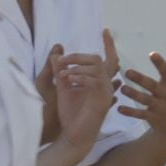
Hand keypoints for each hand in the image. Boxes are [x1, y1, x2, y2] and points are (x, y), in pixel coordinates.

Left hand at [49, 32, 118, 156]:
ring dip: (77, 66)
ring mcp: (106, 92)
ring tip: (62, 73)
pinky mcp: (102, 100)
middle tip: (62, 59)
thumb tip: (56, 54)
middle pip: (100, 60)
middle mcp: (105, 85)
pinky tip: (69, 80)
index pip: (108, 59)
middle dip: (79, 56)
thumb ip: (60, 72)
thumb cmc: (69, 115)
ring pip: (98, 68)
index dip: (109, 44)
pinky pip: (96, 80)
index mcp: (98, 81)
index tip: (106, 30)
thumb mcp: (62, 89)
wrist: (72, 136)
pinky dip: (81, 76)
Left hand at [118, 41, 165, 139]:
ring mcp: (160, 106)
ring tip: (122, 89)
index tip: (153, 54)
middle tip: (127, 71)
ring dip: (133, 94)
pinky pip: (140, 114)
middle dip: (141, 79)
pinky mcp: (152, 117)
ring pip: (145, 100)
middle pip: (152, 85)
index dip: (160, 63)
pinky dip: (130, 112)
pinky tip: (119, 109)